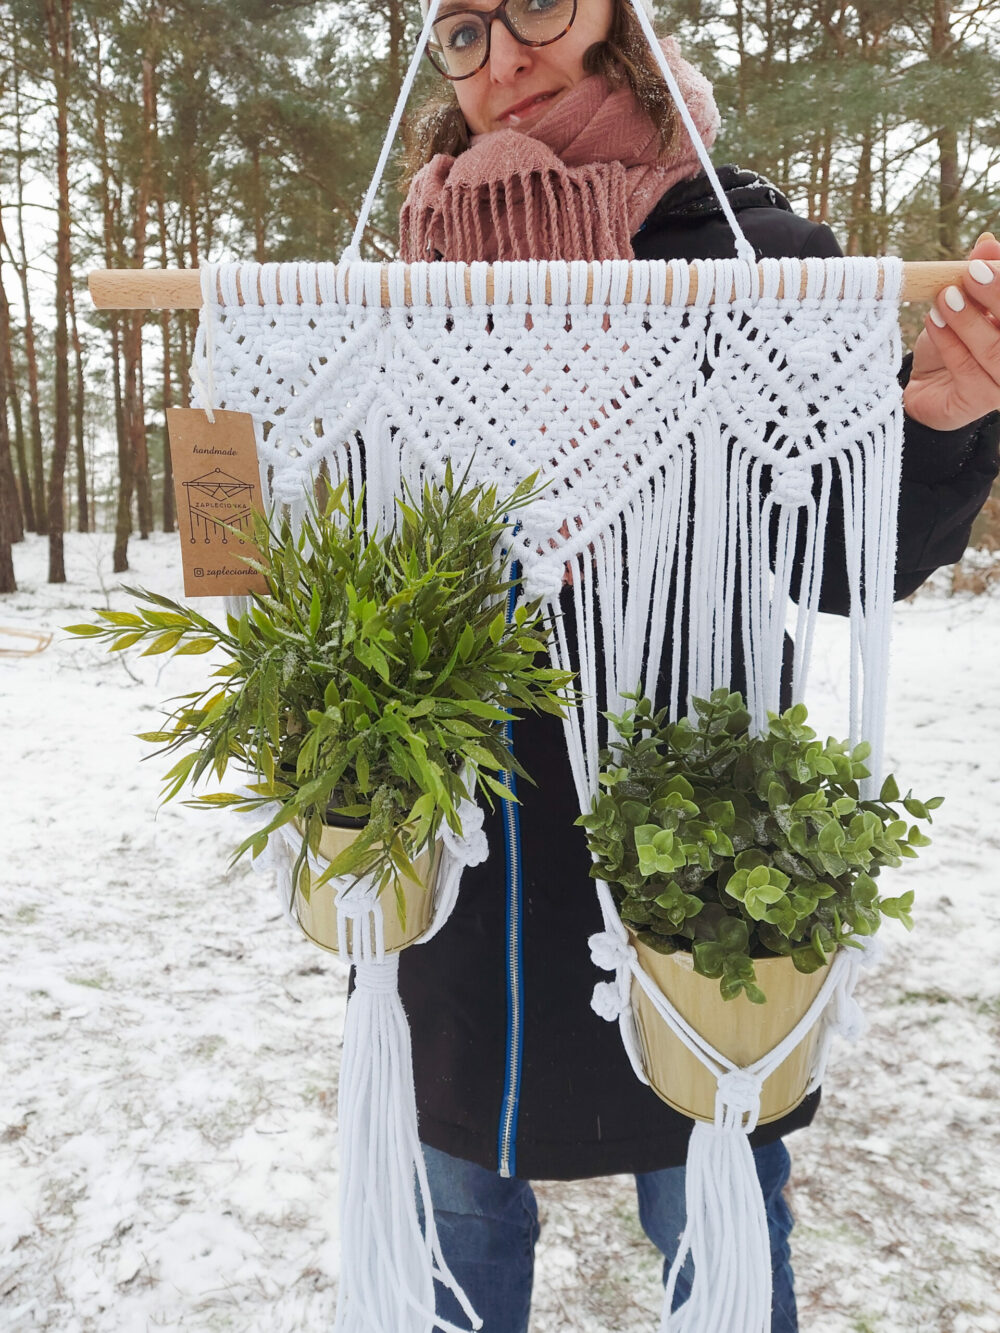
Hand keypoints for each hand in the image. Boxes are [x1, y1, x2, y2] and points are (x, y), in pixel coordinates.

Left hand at [903, 232, 999, 431]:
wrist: (925, 387)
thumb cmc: (952, 341)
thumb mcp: (965, 302)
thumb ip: (979, 275)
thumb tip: (987, 243)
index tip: (985, 260)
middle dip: (997, 295)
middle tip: (970, 274)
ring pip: (996, 350)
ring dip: (969, 320)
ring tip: (944, 298)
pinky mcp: (979, 401)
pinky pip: (967, 371)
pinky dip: (949, 343)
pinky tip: (933, 323)